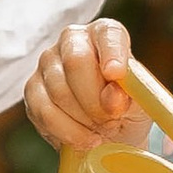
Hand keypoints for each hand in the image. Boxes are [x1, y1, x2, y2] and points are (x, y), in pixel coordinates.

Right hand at [24, 15, 134, 154]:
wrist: (109, 133)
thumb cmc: (127, 109)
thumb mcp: (140, 104)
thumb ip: (132, 97)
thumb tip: (112, 98)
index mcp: (104, 34)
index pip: (108, 34)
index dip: (112, 53)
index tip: (116, 74)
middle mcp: (72, 40)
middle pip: (76, 61)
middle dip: (95, 99)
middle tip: (111, 119)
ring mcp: (47, 62)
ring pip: (59, 91)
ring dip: (83, 120)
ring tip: (100, 129)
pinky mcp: (32, 89)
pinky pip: (44, 111)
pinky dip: (67, 132)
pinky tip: (83, 139)